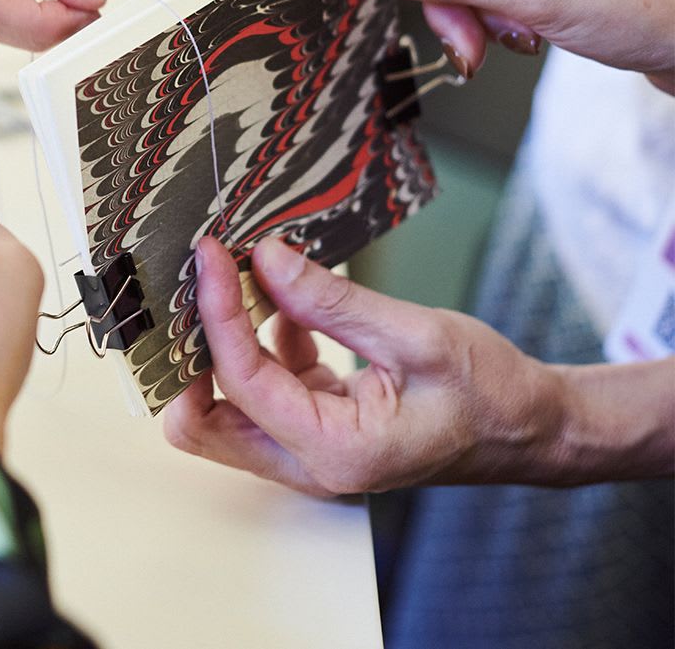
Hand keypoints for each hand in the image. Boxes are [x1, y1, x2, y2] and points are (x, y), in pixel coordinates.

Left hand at [163, 237, 565, 494]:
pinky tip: (286, 305)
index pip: (241, 382)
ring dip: (221, 347)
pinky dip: (258, 346)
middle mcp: (309, 464)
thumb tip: (264, 259)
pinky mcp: (312, 429)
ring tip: (237, 282)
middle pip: (201, 423)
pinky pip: (259, 391)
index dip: (216, 313)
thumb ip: (333, 301)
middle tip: (203, 285)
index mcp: (336, 451)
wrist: (529, 427)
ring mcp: (307, 452)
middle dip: (191, 354)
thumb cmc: (490, 393)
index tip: (210, 256)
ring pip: (222, 408)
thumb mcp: (417, 335)